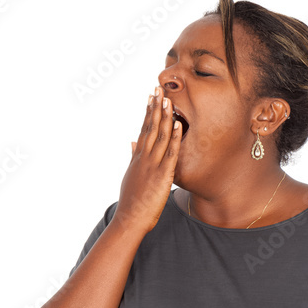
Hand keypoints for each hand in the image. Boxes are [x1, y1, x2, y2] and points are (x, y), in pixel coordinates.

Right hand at [116, 87, 182, 233]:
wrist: (130, 219)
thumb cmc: (131, 202)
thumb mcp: (130, 176)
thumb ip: (133, 158)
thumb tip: (132, 143)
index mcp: (137, 158)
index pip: (143, 130)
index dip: (148, 112)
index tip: (150, 97)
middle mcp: (143, 158)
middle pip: (150, 127)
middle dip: (155, 107)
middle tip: (158, 88)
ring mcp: (152, 165)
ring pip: (159, 136)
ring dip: (164, 117)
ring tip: (168, 98)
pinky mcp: (162, 175)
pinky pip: (170, 153)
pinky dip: (173, 138)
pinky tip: (177, 124)